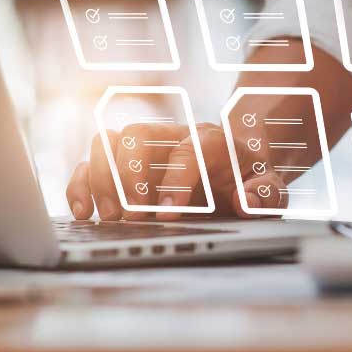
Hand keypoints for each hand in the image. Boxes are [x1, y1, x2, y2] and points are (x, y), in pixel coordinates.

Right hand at [66, 123, 288, 220]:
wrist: (238, 163)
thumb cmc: (250, 176)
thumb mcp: (270, 187)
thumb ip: (267, 193)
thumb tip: (247, 202)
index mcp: (211, 139)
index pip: (188, 149)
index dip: (176, 180)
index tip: (167, 214)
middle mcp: (172, 136)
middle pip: (138, 134)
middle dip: (129, 175)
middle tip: (132, 216)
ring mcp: (145, 150)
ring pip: (108, 142)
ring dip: (100, 178)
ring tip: (110, 217)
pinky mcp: (125, 166)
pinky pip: (91, 163)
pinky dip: (81, 183)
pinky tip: (82, 211)